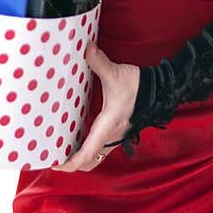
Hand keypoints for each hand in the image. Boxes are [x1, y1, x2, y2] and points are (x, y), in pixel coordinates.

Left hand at [53, 41, 139, 171]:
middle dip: (71, 165)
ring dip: (80, 159)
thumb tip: (87, 48)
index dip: (71, 162)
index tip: (55, 164)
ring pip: (96, 157)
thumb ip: (99, 62)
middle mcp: (112, 136)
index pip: (88, 152)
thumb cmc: (138, 86)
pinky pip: (101, 149)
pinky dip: (88, 150)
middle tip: (53, 159)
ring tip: (61, 151)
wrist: (159, 91)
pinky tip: (76, 140)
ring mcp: (116, 137)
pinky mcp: (118, 133)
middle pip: (90, 162)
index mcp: (108, 125)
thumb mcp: (117, 74)